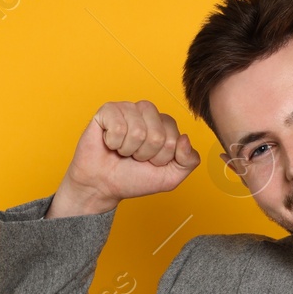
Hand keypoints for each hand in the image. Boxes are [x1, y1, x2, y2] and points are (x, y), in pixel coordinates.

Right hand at [48, 100, 200, 217]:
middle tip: (134, 157)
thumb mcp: (171, 177)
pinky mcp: (107, 110)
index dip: (161, 158)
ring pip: (138, 131)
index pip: (174, 139)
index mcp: (165, 124)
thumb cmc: (134, 178)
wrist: (103, 185)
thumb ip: (189, 161)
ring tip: (122, 150)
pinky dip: (113, 143)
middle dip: (145, 154)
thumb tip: (185, 138)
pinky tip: (110, 143)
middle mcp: (148, 113)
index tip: (150, 162)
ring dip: (129, 149)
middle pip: (158, 135)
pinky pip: (118, 127)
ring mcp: (128, 109)